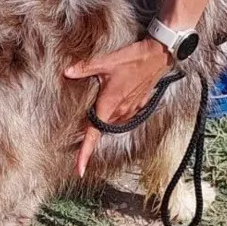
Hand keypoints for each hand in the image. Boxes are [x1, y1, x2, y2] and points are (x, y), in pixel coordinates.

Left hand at [64, 37, 174, 175]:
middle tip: (79, 127)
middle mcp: (121, 111)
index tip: (79, 169)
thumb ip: (85, 68)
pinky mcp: (139, 104)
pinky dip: (117, 111)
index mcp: (109, 104)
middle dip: (93, 128)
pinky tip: (116, 100)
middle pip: (102, 128)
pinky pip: (125, 114)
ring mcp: (131, 109)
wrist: (159, 56)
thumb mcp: (106, 62)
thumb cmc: (133, 59)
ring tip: (100, 106)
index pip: (94, 135)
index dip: (85, 153)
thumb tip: (68, 72)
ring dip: (106, 118)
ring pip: (114, 121)